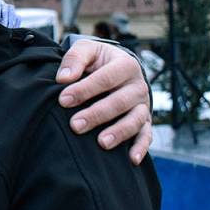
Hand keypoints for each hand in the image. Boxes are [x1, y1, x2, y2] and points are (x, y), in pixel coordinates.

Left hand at [56, 40, 151, 164]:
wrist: (116, 67)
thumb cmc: (97, 60)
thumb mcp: (86, 50)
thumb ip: (75, 58)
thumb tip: (63, 78)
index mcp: (125, 65)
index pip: (105, 78)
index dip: (85, 90)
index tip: (63, 100)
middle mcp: (137, 86)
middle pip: (119, 102)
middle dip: (96, 115)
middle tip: (75, 125)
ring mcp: (143, 105)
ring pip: (135, 120)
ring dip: (119, 132)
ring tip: (101, 143)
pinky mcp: (145, 121)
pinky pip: (146, 135)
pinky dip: (141, 147)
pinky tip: (131, 160)